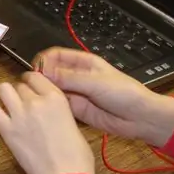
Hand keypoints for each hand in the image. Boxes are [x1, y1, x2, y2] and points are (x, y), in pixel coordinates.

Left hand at [0, 72, 94, 173]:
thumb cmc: (75, 155)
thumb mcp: (71, 121)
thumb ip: (57, 109)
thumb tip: (48, 108)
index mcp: (55, 98)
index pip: (36, 76)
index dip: (31, 81)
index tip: (29, 85)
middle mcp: (35, 101)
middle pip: (20, 85)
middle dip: (20, 91)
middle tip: (21, 100)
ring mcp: (19, 114)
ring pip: (3, 89)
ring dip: (5, 94)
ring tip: (7, 102)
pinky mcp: (6, 130)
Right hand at [36, 48, 173, 146]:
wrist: (140, 118)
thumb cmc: (125, 94)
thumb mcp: (96, 82)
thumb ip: (68, 78)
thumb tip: (42, 71)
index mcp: (83, 63)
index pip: (55, 55)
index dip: (43, 60)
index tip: (35, 70)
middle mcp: (76, 76)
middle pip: (50, 72)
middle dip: (40, 77)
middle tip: (34, 86)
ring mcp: (75, 93)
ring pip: (52, 89)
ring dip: (44, 92)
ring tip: (38, 98)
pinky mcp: (75, 109)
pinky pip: (58, 104)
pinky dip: (50, 105)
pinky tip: (46, 109)